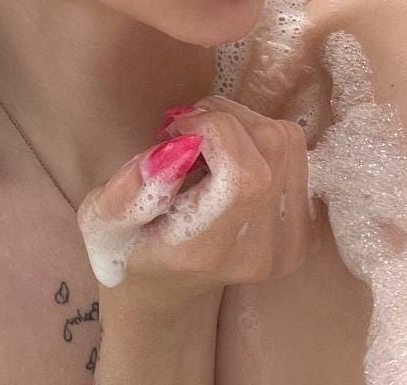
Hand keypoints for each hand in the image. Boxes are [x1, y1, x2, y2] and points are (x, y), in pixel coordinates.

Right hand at [76, 93, 311, 310]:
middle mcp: (259, 252)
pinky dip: (261, 140)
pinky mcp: (304, 232)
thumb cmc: (130, 248)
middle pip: (271, 144)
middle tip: (188, 131)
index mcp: (208, 251)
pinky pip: (297, 155)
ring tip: (208, 144)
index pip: (245, 175)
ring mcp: (289, 246)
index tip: (177, 130)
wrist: (168, 290)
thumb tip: (170, 150)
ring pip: (287, 140)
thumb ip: (124, 189)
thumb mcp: (102, 221)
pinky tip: (231, 160)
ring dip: (244, 124)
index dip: (216, 129)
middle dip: (226, 117)